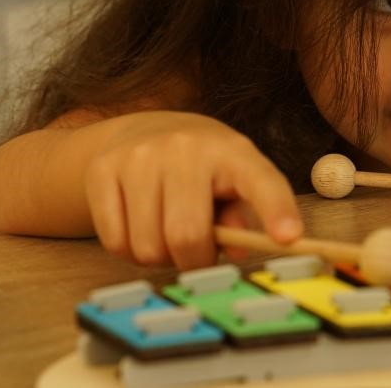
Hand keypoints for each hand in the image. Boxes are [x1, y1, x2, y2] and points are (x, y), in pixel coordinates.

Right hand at [83, 111, 301, 269]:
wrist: (141, 130)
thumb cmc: (200, 167)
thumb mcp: (232, 182)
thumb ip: (243, 216)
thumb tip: (240, 249)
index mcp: (230, 151)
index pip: (260, 181)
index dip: (276, 210)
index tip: (288, 238)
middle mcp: (184, 147)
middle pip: (187, 236)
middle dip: (195, 261)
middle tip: (197, 252)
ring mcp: (139, 156)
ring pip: (147, 247)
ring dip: (160, 258)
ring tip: (166, 233)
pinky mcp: (102, 169)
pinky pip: (115, 242)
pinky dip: (129, 252)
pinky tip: (140, 228)